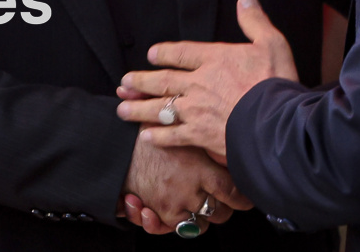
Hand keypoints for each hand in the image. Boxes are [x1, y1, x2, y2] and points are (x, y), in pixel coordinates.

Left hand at [117, 0, 298, 159]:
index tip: (151, 55)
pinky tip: (146, 136)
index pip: (182, 53)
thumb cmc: (275, 82)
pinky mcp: (199, 135)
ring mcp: (196, 110)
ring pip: (160, 108)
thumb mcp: (271, 43)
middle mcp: (199, 83)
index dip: (165, 53)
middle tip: (124, 82)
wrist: (276, 122)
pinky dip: (158, 136)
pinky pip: (172, 135)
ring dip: (139, 108)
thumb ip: (254, 21)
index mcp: (214, 59)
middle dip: (141, 81)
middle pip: (163, 80)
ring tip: (122, 108)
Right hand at [121, 128, 250, 234]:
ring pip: (198, 225)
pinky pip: (172, 229)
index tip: (245, 198)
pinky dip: (171, 223)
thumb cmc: (146, 131)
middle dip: (221, 209)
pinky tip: (166, 211)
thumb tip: (223, 143)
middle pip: (220, 212)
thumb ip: (202, 141)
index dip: (242, 198)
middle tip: (219, 201)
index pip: (233, 191)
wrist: (114, 145)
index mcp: (201, 166)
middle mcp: (191, 189)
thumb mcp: (182, 130)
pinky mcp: (157, 212)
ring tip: (193, 206)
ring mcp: (175, 203)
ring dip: (197, 218)